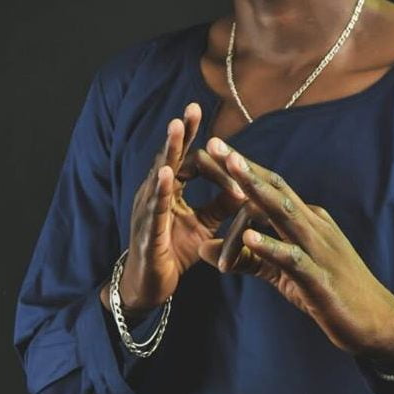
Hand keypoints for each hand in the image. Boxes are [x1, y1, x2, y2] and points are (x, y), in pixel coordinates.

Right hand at [100, 103, 246, 314]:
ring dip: (168, 151)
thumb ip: (219, 204)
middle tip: (190, 106)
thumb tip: (244, 184)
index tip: (197, 109)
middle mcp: (155, 194)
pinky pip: (154, 208)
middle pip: (169, 157)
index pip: (181, 157)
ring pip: (159, 176)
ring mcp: (148, 211)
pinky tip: (165, 173)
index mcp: (168, 190)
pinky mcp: (148, 232)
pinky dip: (160, 189)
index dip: (189, 135)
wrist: (149, 287)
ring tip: (176, 128)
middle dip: (179, 132)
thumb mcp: (202, 224)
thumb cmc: (173, 250)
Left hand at [196, 137, 393, 362]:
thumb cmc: (329, 291)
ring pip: (283, 212)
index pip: (271, 186)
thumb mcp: (282, 273)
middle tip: (215, 144)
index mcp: (306, 219)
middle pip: (275, 189)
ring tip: (232, 169)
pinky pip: (292, 257)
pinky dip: (270, 245)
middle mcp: (313, 225)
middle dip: (244, 167)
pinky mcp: (320, 278)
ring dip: (256, 190)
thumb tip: (202, 247)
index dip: (243, 168)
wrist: (377, 321)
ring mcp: (318, 249)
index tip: (214, 149)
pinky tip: (249, 236)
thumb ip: (245, 258)